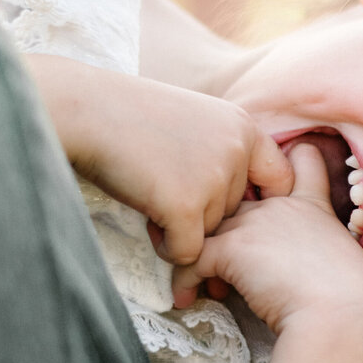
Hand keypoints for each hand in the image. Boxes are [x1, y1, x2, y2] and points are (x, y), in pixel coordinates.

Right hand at [27, 56, 293, 263]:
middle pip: (236, 214)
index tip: (235, 212)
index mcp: (243, 127)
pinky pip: (189, 252)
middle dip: (202, 215)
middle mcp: (236, 151)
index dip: (258, 203)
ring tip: (148, 195)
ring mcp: (213, 178)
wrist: (82, 110)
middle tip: (165, 192)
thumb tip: (248, 209)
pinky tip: (146, 220)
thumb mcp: (193, 122)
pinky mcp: (185, 206)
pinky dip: (167, 248)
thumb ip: (224, 153)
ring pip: (210, 234)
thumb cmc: (128, 118)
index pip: (280, 181)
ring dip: (180, 228)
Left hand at [170, 142, 362, 338]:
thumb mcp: (343, 263)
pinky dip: (183, 280)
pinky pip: (190, 259)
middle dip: (220, 225)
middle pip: (236, 198)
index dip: (279, 169)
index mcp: (314, 206)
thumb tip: (296, 274)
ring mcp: (256, 222)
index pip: (300, 160)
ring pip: (206, 227)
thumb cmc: (352, 304)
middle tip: (214, 262)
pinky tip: (185, 298)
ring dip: (195, 252)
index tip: (259, 191)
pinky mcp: (233, 248)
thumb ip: (316, 254)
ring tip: (194, 283)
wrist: (343, 317)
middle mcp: (281, 205)